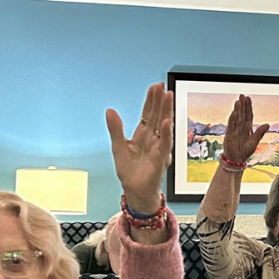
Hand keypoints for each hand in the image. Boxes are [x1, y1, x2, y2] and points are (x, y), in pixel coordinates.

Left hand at [105, 82, 172, 212]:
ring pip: (164, 127)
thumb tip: (110, 110)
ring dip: (166, 112)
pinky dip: (166, 134)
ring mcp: (158, 148)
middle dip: (161, 101)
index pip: (149, 113)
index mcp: (143, 135)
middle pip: (158, 116)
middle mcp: (153, 139)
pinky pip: (164, 145)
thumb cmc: (130, 172)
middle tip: (163, 86)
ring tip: (168, 97)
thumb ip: (115, 129)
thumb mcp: (118, 147)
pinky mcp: (160, 160)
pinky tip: (167, 123)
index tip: (156, 86)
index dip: (151, 100)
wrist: (135, 192)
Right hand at [223, 95, 269, 165]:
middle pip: (242, 113)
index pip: (248, 115)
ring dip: (237, 109)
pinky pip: (231, 125)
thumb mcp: (254, 142)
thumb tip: (267, 124)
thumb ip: (260, 133)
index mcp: (247, 128)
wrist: (237, 159)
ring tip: (238, 101)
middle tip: (242, 95)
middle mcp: (241, 127)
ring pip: (236, 117)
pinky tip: (234, 112)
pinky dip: (232, 119)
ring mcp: (235, 129)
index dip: (248, 107)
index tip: (248, 98)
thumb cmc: (245, 151)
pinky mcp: (229, 134)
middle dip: (242, 105)